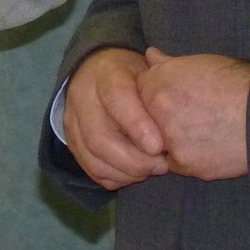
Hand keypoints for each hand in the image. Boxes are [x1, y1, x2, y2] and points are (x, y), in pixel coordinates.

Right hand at [63, 47, 167, 190]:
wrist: (101, 71)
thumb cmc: (135, 75)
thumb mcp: (150, 71)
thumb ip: (161, 92)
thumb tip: (178, 121)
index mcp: (105, 73)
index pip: (115, 97)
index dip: (137, 125)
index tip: (159, 146)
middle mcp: (82, 96)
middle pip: (99, 138)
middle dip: (134, 160)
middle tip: (161, 165)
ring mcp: (72, 121)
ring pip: (93, 159)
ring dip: (126, 172)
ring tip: (150, 170)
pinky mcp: (72, 142)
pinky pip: (91, 169)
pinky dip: (115, 177)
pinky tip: (135, 173)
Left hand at [136, 46, 249, 179]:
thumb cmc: (235, 83)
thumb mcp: (199, 63)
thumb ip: (168, 63)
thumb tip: (149, 55)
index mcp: (158, 82)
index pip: (137, 91)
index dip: (152, 94)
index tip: (168, 98)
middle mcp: (158, 111)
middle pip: (144, 119)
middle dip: (158, 118)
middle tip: (183, 116)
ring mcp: (170, 141)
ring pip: (158, 143)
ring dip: (170, 139)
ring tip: (197, 131)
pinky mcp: (186, 165)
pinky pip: (177, 163)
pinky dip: (186, 156)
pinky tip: (205, 147)